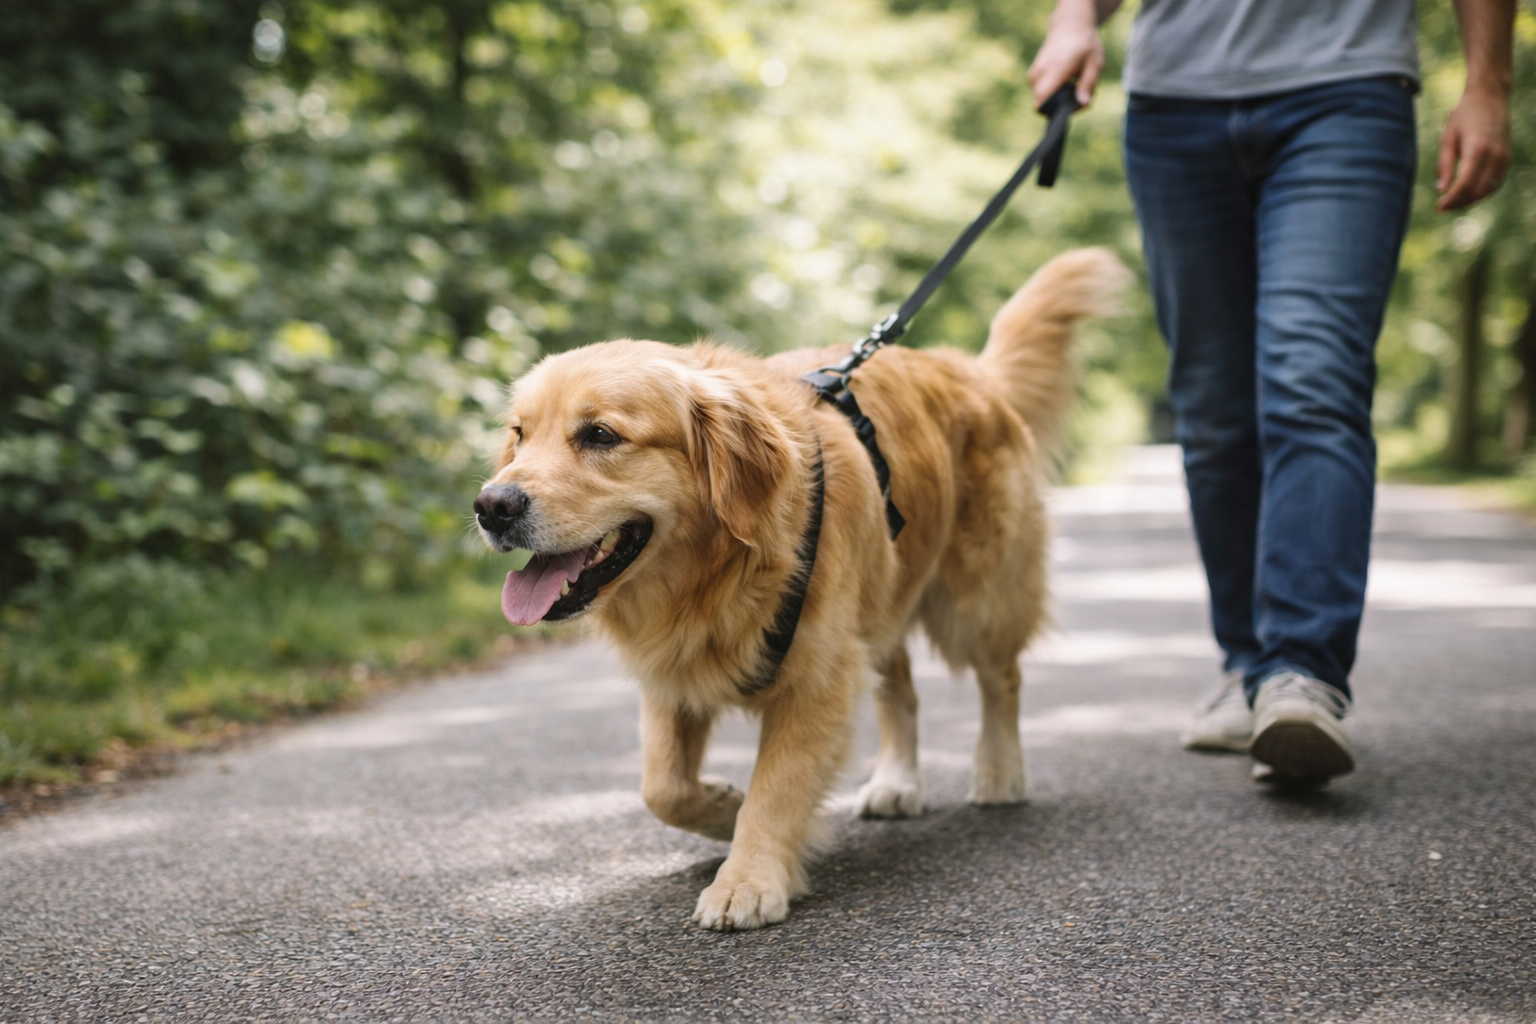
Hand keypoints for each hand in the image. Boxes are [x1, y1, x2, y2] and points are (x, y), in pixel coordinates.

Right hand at [1028, 2, 1104, 109]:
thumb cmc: (1084, 45)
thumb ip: (1088, 84)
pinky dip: (1051, 93)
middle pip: (1041, 103)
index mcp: (1057, 68)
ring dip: (1056, 100)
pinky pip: (1039, 93)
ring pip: (1040, 99)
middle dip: (1059, 107)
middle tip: (1078, 98)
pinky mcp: (1032, 75)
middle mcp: (1041, 71)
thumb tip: (1084, 103)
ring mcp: (1034, 73)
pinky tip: (1064, 83)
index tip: (1068, 109)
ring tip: (1073, 87)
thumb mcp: (1095, 63)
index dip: (1052, 111)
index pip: (1041, 98)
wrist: (1069, 26)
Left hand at [1437, 87, 1512, 211]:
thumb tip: (1441, 190)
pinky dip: (1481, 192)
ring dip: (1470, 199)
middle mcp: (1494, 155)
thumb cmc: (1464, 115)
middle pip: (1476, 191)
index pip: (1465, 185)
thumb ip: (1444, 165)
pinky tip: (1467, 193)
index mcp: (1477, 149)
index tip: (1438, 207)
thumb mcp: (1447, 137)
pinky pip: (1495, 182)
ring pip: (1487, 190)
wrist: (1490, 97)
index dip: (1451, 200)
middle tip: (1442, 207)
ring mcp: (1504, 157)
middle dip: (1459, 203)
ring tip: (1453, 202)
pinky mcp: (1507, 158)